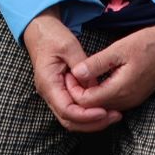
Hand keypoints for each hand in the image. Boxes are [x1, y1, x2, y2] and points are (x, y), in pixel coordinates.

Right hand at [22, 11, 119, 132]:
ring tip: (113, 115)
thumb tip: (94, 86)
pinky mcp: (61, 92)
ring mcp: (54, 94)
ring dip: (91, 121)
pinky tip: (104, 107)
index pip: (66, 110)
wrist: (40, 31)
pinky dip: (88, 112)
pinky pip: (73, 109)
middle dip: (92, 123)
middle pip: (69, 120)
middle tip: (114, 117)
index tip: (104, 112)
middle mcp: (49, 94)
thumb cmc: (52, 36)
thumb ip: (82, 66)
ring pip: (71, 119)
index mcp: (48, 83)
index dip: (85, 115)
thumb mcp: (69, 46)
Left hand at [70, 15, 154, 114]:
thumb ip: (96, 63)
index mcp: (120, 90)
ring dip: (89, 95)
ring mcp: (132, 101)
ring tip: (81, 76)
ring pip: (102, 107)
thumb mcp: (119, 49)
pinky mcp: (136, 98)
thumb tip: (76, 73)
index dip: (73, 90)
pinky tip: (96, 80)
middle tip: (71, 74)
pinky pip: (112, 103)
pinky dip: (101, 95)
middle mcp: (126, 101)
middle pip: (92, 108)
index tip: (69, 73)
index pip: (86, 102)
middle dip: (79, 94)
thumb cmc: (148, 44)